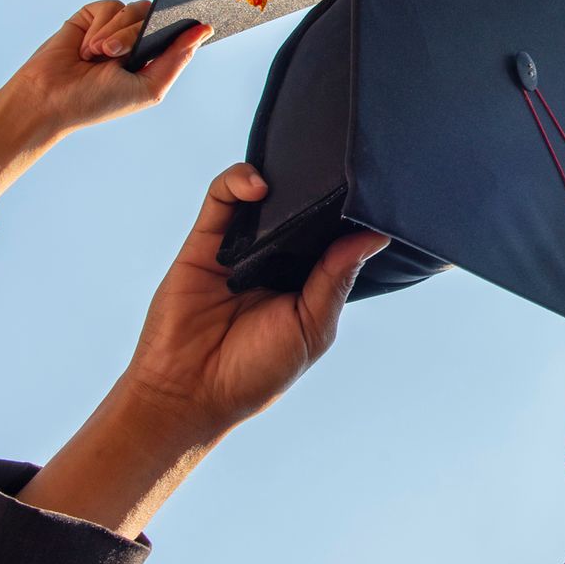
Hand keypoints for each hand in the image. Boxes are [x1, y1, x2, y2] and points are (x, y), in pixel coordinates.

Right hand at [0, 1, 208, 214]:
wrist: (49, 99)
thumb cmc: (97, 102)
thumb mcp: (148, 87)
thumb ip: (177, 59)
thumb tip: (204, 30)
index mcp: (154, 59)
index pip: (179, 32)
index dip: (185, 23)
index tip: (194, 15)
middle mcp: (137, 41)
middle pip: (157, 17)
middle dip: (137, 34)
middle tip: (115, 54)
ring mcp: (114, 28)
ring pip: (135, 9)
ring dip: (116, 32)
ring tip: (97, 54)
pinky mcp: (91, 17)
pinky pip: (110, 6)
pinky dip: (100, 24)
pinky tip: (87, 46)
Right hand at [119, 164, 389, 444]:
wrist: (190, 393)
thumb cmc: (255, 372)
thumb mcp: (311, 327)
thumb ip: (337, 279)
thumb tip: (374, 237)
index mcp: (307, 281)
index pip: (332, 235)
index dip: (348, 215)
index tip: (369, 194)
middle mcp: (275, 260)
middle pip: (299, 208)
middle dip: (318, 187)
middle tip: (340, 170)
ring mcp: (239, 248)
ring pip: (261, 195)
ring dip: (281, 178)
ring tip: (300, 176)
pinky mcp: (204, 242)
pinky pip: (221, 199)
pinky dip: (238, 180)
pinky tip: (259, 186)